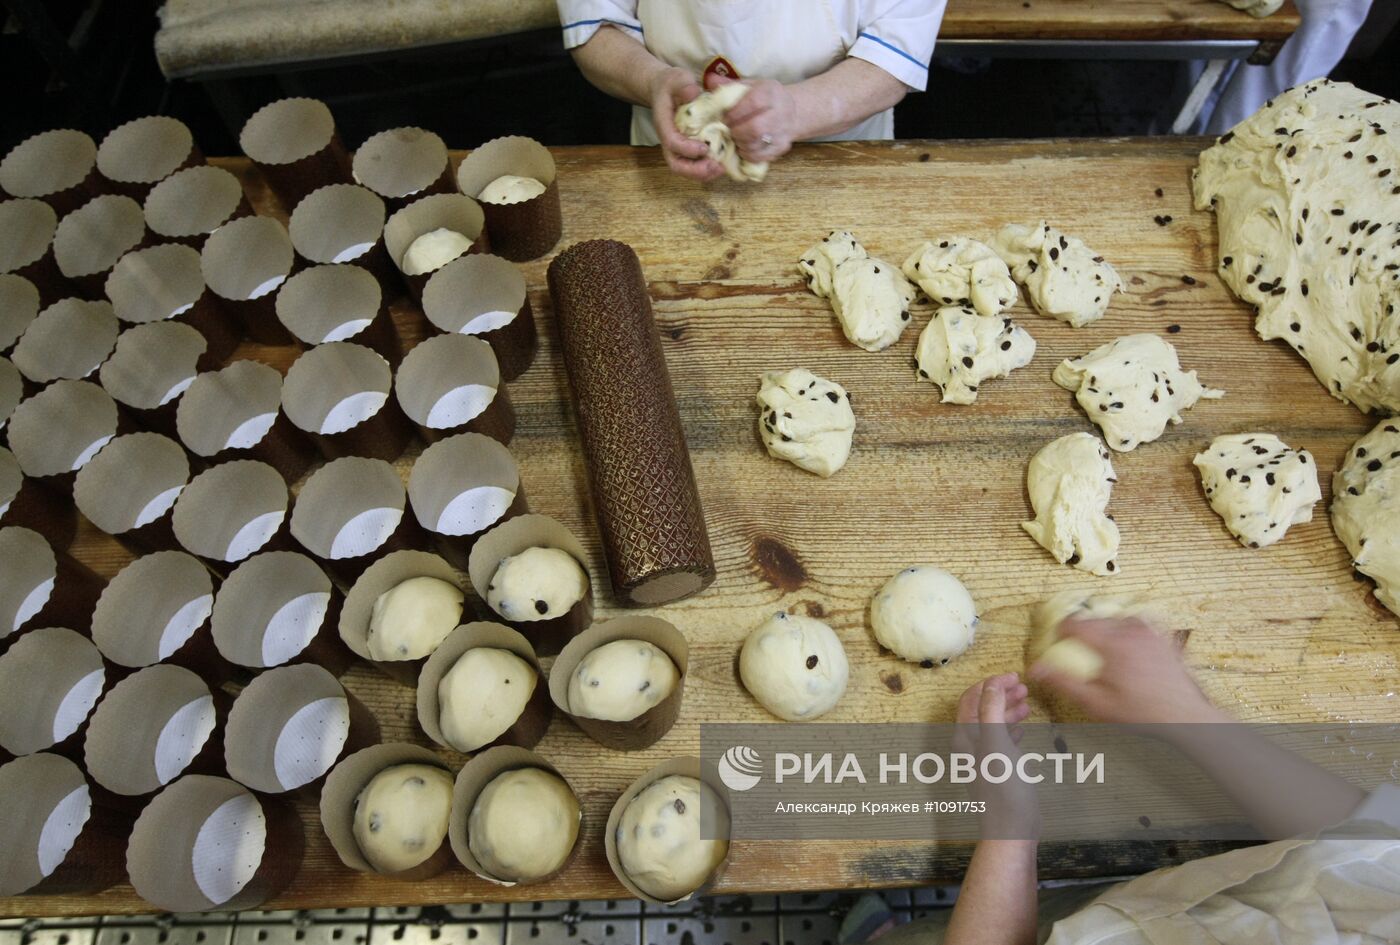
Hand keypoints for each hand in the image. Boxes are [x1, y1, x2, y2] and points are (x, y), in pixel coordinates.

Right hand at [649, 66, 724, 181]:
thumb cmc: (672, 85)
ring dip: (704, 173)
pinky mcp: (687, 150)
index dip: (687, 149)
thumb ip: (684, 86)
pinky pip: (695, 165)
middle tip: (716, 167)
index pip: (672, 143)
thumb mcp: (677, 78)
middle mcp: (669, 141)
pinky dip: (707, 169)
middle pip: (677, 165)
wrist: (665, 90)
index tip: (704, 148)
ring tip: (721, 168)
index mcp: (664, 125)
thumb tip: (694, 93)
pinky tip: (722, 163)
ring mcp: (678, 148)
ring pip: (686, 170)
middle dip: (696, 171)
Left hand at [711, 76, 798, 163]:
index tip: (724, 118)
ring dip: (739, 143)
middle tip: (728, 131)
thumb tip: (709, 80)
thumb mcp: (750, 86)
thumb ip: (729, 85)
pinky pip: (761, 156)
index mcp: (771, 92)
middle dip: (736, 131)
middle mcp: (781, 111)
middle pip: (755, 128)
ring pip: (757, 144)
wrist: (793, 111)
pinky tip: (743, 147)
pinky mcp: (782, 147)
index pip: (753, 103)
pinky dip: (747, 154)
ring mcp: (784, 131)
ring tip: (735, 138)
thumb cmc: (765, 97)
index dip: (734, 113)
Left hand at [954, 673, 1038, 838]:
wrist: (1011, 828)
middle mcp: (969, 745)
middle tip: (1023, 685)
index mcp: (965, 736)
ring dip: (1007, 709)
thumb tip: (992, 683)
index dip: (990, 683)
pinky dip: (1011, 729)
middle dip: (1000, 694)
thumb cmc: (1004, 786)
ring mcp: (982, 758)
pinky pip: (1001, 741)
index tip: (1013, 675)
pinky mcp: (996, 770)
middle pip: (982, 709)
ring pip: (993, 724)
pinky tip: (1023, 727)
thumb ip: (992, 710)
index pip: (972, 699)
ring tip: (1027, 701)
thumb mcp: (997, 742)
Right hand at [1028, 618, 1222, 725]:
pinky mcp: (1163, 637)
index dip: (1061, 631)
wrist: (1185, 715)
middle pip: (1095, 619)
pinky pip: (1140, 623)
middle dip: (1083, 631)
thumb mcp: (1095, 702)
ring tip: (1103, 650)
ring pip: (1117, 619)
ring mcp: (1150, 632)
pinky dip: (1128, 629)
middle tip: (1079, 649)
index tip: (1058, 641)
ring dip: (1105, 629)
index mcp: (1111, 643)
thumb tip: (1037, 670)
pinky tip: (1128, 644)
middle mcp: (1131, 631)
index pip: (1075, 623)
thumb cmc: (1143, 712)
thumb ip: (1063, 683)